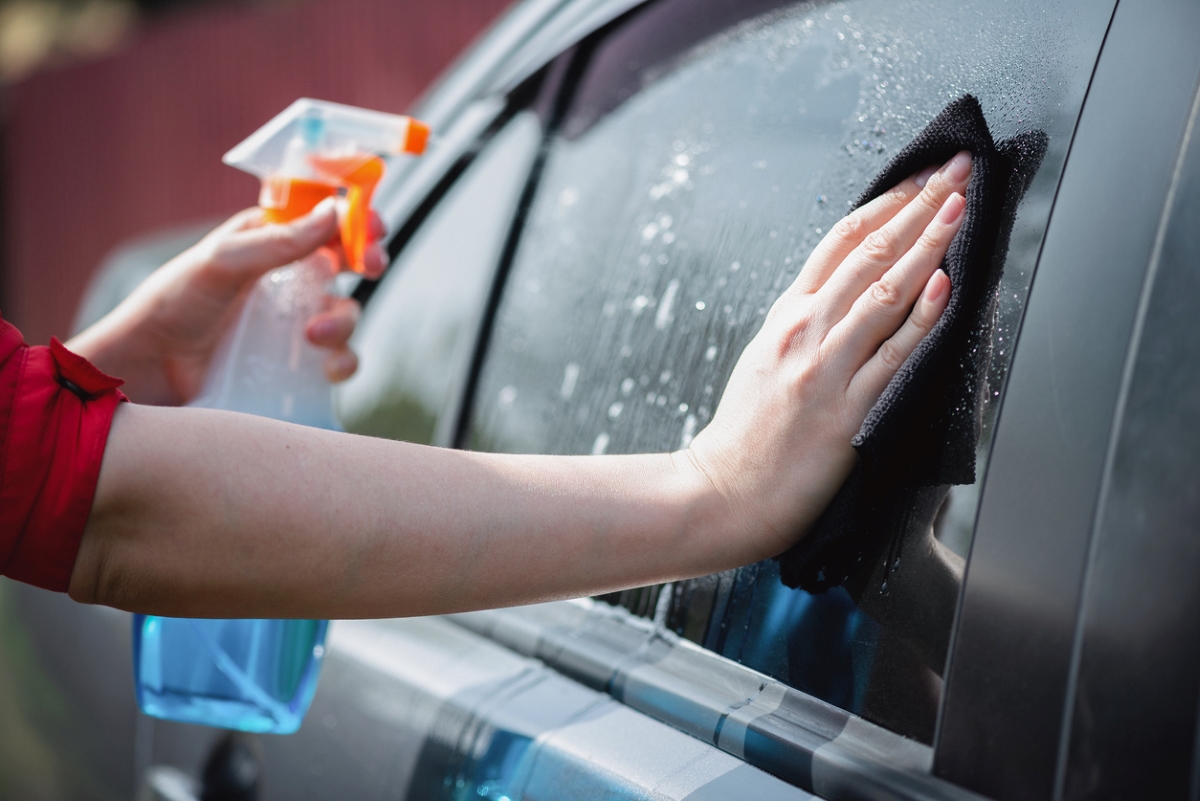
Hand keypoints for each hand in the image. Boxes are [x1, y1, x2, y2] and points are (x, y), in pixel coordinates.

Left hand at [67, 200, 387, 404]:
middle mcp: (289, 277)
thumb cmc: (175, 303)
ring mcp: (296, 321)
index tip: (373, 226)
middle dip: (368, 260)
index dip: (356, 218)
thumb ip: (279, 240)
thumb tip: (334, 211)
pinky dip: (343, 361)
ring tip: (315, 335)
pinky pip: (339, 358)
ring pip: (347, 311)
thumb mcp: (223, 262)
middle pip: (349, 262)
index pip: (325, 219)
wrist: (152, 369)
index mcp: (271, 240)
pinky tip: (328, 369)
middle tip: (371, 266)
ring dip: (344, 320)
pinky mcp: (298, 362)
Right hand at [685, 151, 971, 560]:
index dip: (887, 203)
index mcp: (786, 315)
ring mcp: (825, 367)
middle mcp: (804, 330)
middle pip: (869, 252)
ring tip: (962, 204)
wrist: (725, 492)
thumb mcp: (764, 357)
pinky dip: (922, 315)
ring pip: (885, 291)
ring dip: (929, 242)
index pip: (841, 241)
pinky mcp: (847, 410)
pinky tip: (947, 283)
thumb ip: (802, 321)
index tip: (922, 176)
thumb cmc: (747, 433)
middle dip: (918, 205)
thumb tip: (849, 290)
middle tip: (957, 167)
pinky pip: (894, 355)